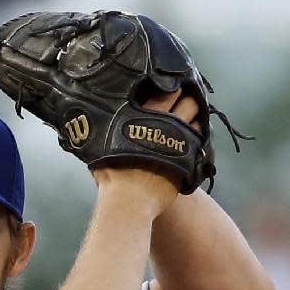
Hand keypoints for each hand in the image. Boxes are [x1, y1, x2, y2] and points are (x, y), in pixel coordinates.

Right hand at [89, 83, 203, 213]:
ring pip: (198, 120)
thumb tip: (88, 125)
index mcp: (146, 116)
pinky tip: (199, 139)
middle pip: (188, 101)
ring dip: (198, 118)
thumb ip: (102, 134)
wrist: (129, 204)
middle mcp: (167, 125)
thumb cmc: (113, 178)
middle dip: (190, 98)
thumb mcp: (101, 149)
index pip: (166, 90)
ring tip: (195, 118)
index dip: (172, 86)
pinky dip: (201, 139)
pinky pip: (202, 144)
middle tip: (189, 98)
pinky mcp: (189, 162)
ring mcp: (181, 143)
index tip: (173, 85)